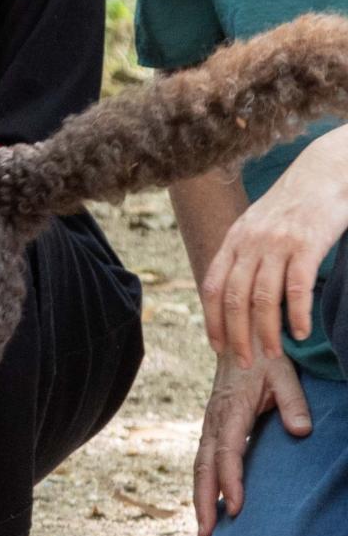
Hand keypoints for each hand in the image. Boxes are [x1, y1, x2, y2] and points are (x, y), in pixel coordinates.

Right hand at [193, 347, 311, 535]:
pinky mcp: (212, 426)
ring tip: (204, 529)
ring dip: (200, 497)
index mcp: (230, 410)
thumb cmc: (265, 358)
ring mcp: (209, 424)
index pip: (227, 452)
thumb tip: (302, 433)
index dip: (231, 482)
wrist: (240, 339)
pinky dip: (203, 484)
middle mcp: (213, 420)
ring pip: (199, 466)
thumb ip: (293, 403)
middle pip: (203, 466)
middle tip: (206, 534)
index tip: (236, 509)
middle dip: (203, 501)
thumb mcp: (285, 375)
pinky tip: (210, 502)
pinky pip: (203, 459)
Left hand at [200, 126, 347, 364]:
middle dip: (236, 335)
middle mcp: (249, 243)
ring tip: (273, 355)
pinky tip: (300, 333)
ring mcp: (277, 243)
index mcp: (234, 240)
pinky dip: (296, 314)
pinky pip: (296, 287)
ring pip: (263, 298)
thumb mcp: (257, 227)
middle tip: (244, 362)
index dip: (212, 320)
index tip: (217, 347)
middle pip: (235, 299)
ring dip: (265, 332)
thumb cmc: (292, 206)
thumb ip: (245, 256)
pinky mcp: (307, 244)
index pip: (213, 288)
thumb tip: (238, 296)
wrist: (323, 173)